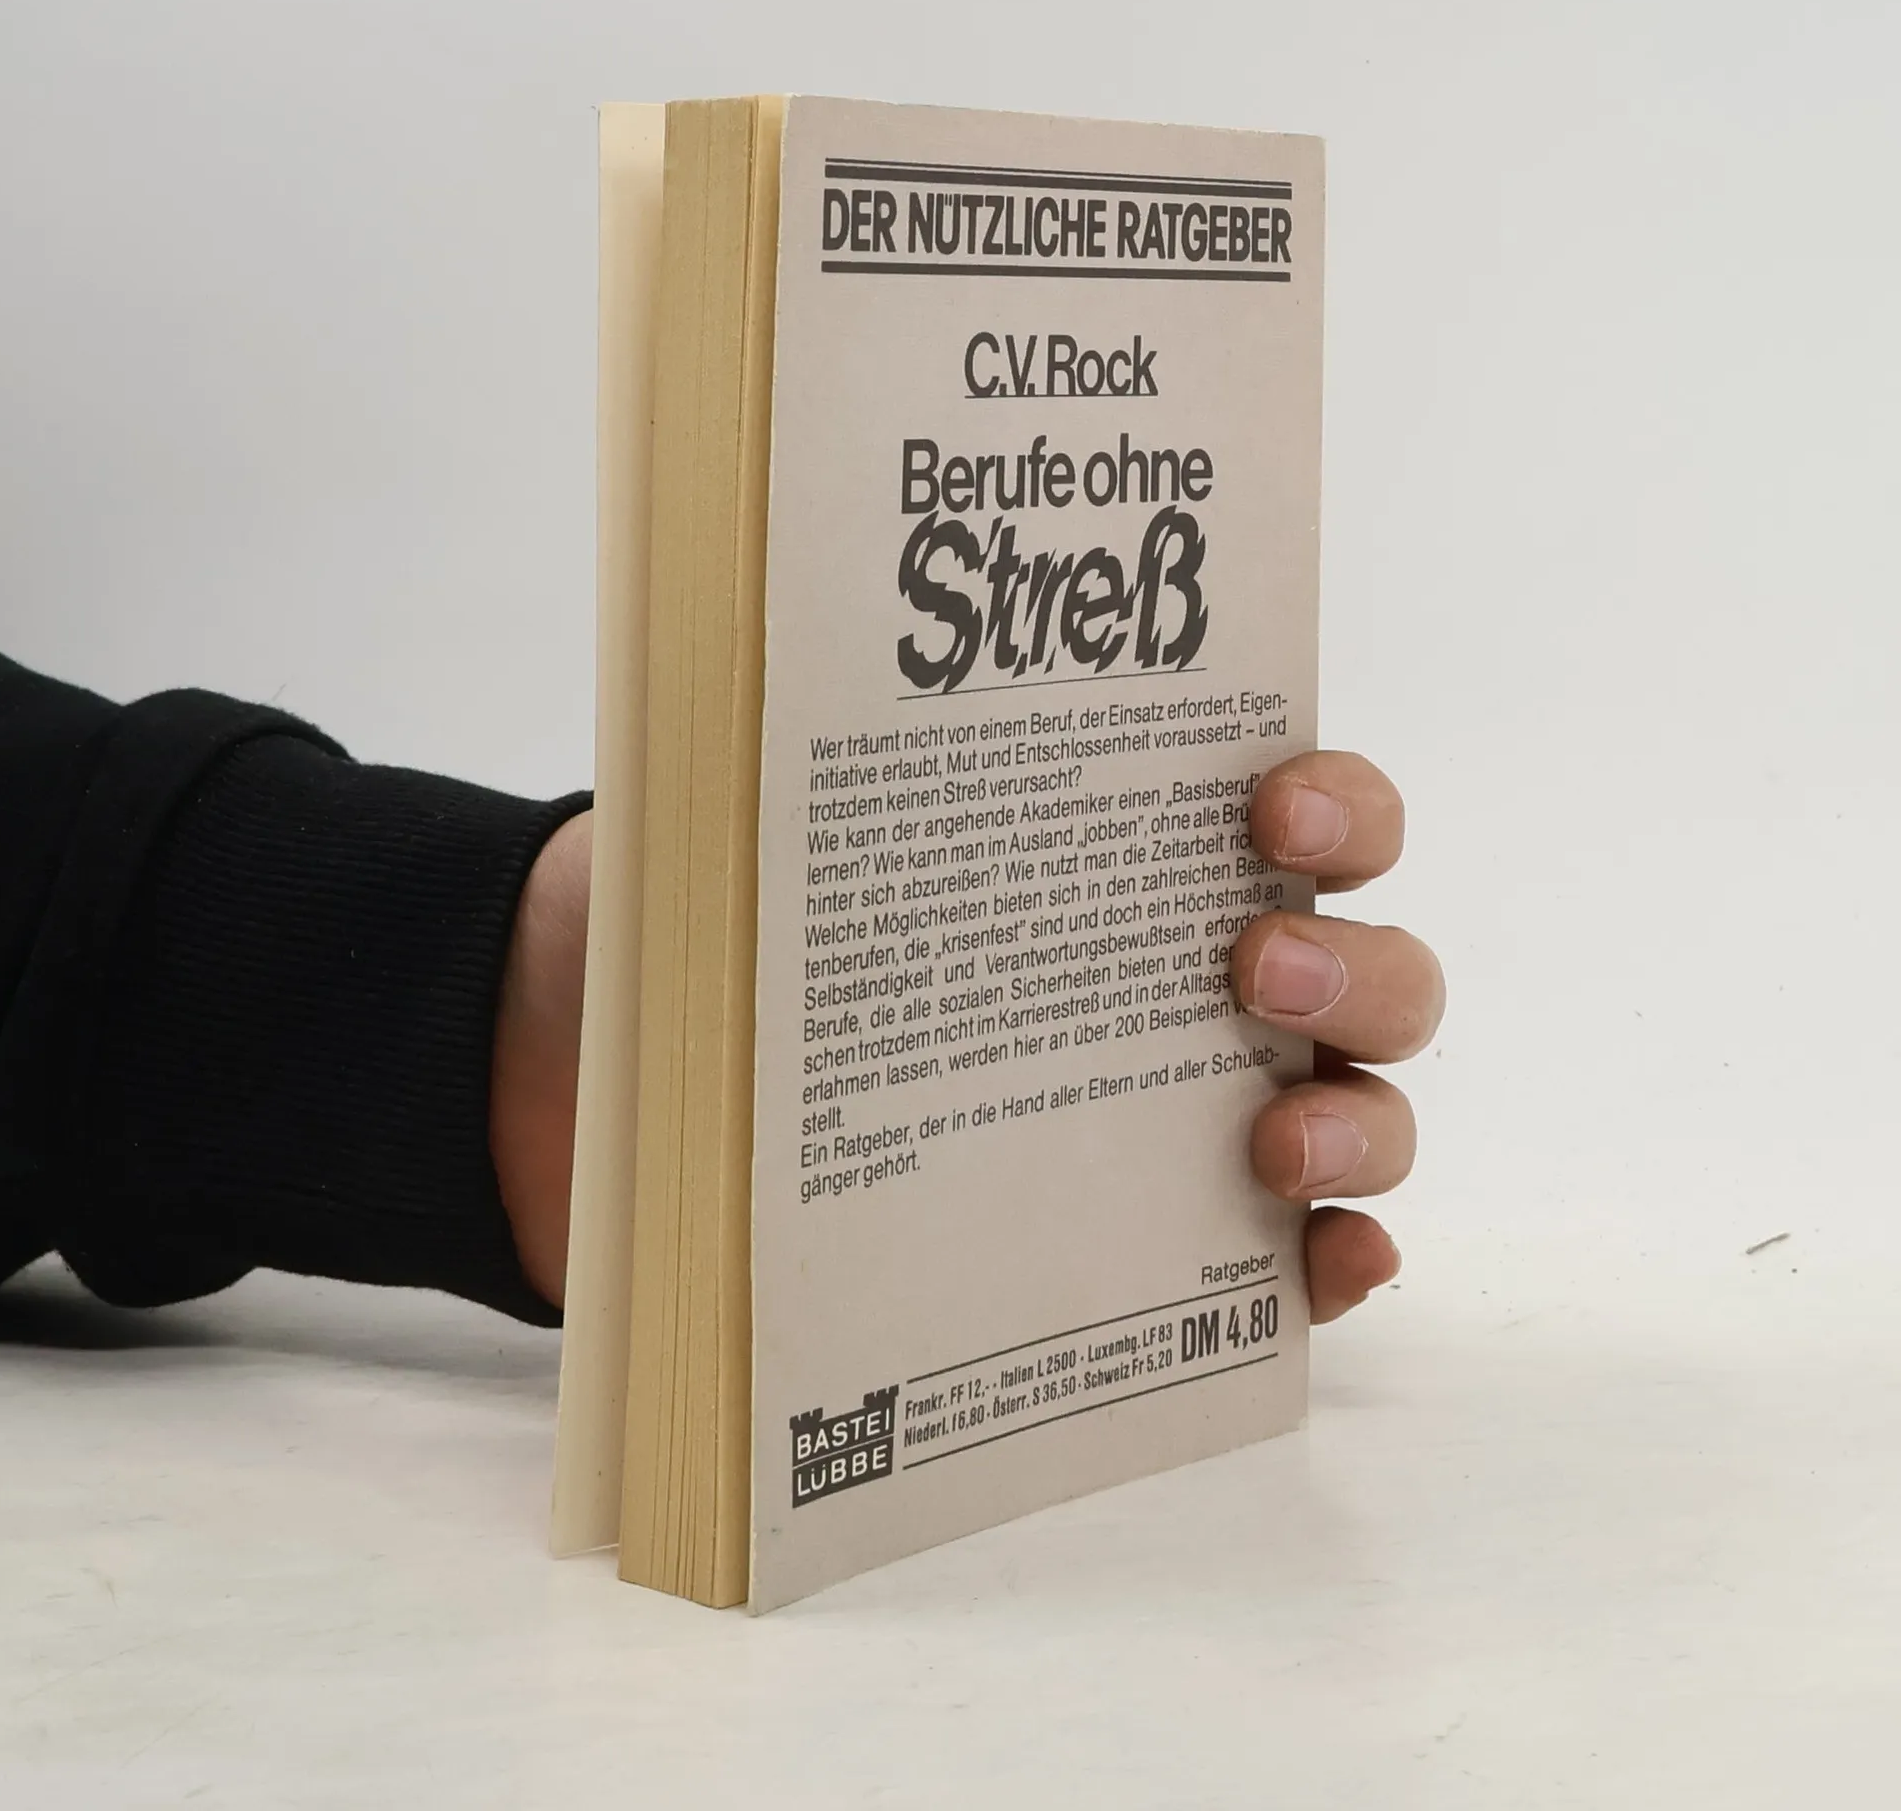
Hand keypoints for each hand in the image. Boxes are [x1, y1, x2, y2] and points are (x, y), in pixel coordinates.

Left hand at [495, 753, 1444, 1321]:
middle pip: (1366, 965)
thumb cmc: (716, 959)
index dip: (1333, 802)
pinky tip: (1316, 1261)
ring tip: (1270, 1140)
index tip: (1266, 807)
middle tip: (1251, 968)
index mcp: (1123, 864)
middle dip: (1351, 960)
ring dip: (1361, 1120)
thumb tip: (736, 715)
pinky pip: (1301, 1266)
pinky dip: (1336, 1264)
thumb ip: (764, 781)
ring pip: (1363, 1110)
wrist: (614, 1112)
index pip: (1299, 814)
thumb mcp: (727, 847)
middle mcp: (1189, 987)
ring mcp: (1190, 1124)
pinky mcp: (1164, 1255)